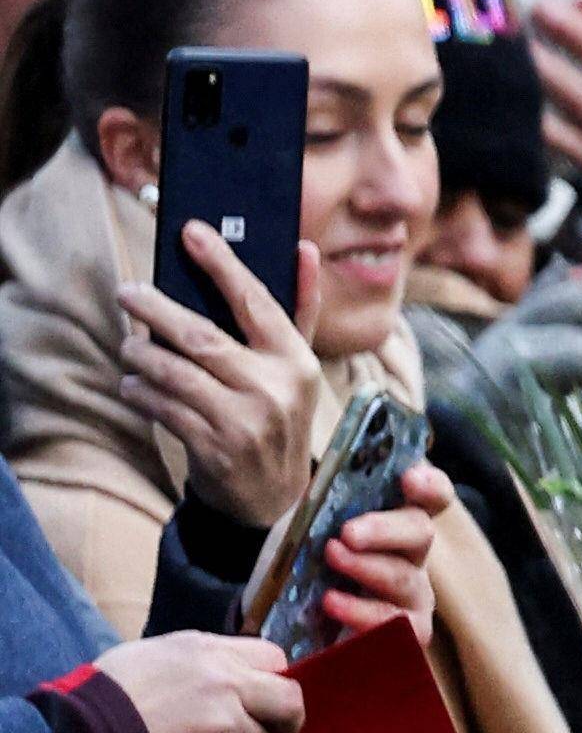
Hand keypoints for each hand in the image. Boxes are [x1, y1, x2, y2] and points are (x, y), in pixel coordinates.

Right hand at [96, 630, 306, 732]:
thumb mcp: (153, 654)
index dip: (275, 677)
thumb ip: (198, 662)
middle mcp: (225, 686)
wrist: (84, 732)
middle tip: (281, 732)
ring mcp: (222, 729)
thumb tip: (222, 673)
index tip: (269, 693)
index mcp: (209, 652)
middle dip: (288, 720)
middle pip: (289, 703)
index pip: (274, 658)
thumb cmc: (108, 691)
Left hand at [116, 228, 321, 528]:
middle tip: (127, 292)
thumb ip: (300, 309)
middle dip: (155, 309)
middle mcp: (274, 390)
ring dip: (141, 354)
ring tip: (129, 344)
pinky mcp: (214, 450)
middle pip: (200, 336)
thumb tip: (302, 248)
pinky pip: (163, 408)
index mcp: (297, 363)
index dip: (221, 263)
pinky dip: (140, 392)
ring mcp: (243, 423)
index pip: (255, 302)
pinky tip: (132, 383)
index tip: (190, 231)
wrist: (275, 501)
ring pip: (174, 373)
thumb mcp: (298, 368)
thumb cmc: (281, 419)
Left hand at [320, 455, 454, 642]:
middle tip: (348, 534)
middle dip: (384, 530)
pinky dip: (361, 613)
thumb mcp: (308, 525)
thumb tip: (321, 487)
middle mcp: (414, 556)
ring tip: (331, 562)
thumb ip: (322, 505)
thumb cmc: (309, 561)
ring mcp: (415, 598)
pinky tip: (332, 604)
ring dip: (367, 569)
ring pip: (404, 580)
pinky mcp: (406, 637)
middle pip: (420, 532)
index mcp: (398, 519)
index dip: (428, 485)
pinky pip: (394, 626)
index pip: (431, 496)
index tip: (408, 479)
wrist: (289, 616)